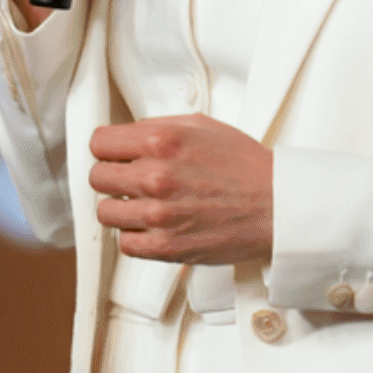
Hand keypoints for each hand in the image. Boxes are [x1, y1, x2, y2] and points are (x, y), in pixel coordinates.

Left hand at [89, 115, 273, 264]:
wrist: (275, 204)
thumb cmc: (245, 167)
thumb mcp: (202, 126)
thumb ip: (159, 127)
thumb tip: (129, 134)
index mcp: (161, 140)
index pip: (99, 142)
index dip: (107, 148)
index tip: (115, 154)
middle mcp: (155, 175)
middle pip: (97, 177)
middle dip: (112, 176)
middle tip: (130, 179)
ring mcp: (157, 214)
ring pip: (105, 212)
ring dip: (121, 208)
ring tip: (142, 204)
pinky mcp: (164, 246)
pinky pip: (124, 244)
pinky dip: (135, 236)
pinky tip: (151, 226)